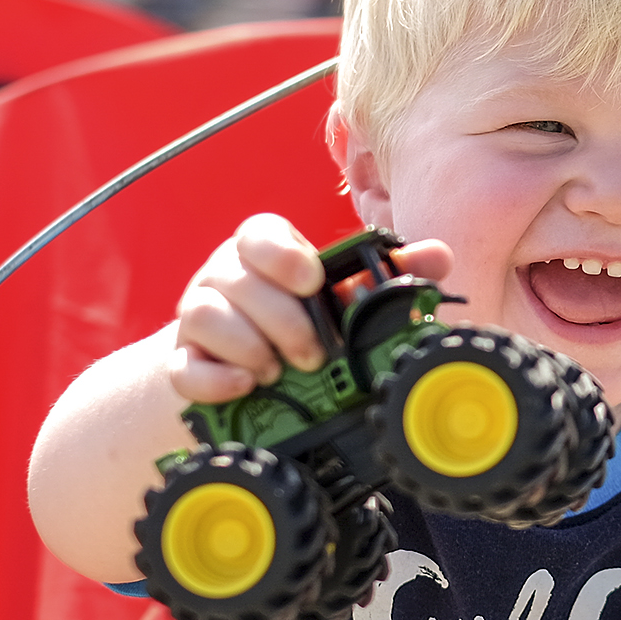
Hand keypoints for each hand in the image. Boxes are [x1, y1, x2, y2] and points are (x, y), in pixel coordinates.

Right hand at [170, 214, 451, 403]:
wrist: (243, 373)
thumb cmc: (298, 324)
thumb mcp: (343, 297)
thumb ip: (387, 274)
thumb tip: (439, 257)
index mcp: (263, 253)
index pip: (258, 233)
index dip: (282, 254)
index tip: (311, 281)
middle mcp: (225, 278)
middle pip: (237, 279)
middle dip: (282, 320)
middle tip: (313, 355)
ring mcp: (197, 319)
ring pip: (204, 315)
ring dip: (250, 347)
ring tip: (278, 372)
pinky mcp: (181, 362)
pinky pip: (183, 366)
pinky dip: (216, 380)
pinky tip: (246, 387)